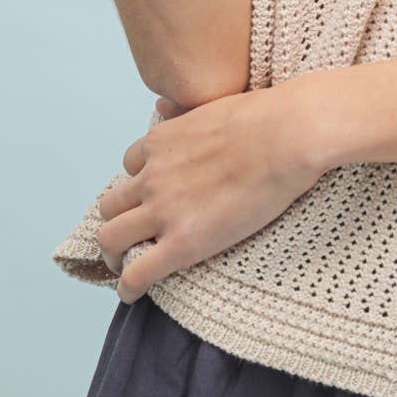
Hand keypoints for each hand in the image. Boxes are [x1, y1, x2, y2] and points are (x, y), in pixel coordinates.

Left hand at [96, 87, 320, 304]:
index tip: (151, 198)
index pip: (130, 166)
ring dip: (114, 254)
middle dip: (118, 220)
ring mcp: (163, 210)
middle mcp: (152, 176)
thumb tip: (164, 106)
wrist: (287, 137)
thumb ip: (183, 113)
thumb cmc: (265, 117)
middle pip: (110, 205)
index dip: (139, 184)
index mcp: (161, 142)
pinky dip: (128, 287)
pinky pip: (136, 274)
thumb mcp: (212, 103)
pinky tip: (132, 293)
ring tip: (125, 266)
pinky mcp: (181, 242)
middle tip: (132, 235)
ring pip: (110, 240)